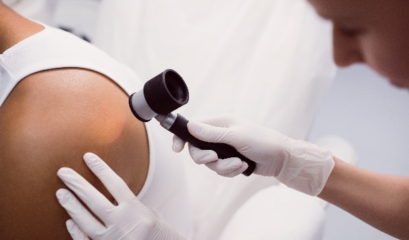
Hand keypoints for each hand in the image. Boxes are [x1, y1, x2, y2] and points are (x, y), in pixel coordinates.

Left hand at [56, 153, 183, 239]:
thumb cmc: (161, 236)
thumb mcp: (150, 216)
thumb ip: (130, 207)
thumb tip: (109, 195)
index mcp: (137, 212)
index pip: (115, 184)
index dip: (101, 169)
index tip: (88, 157)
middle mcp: (123, 224)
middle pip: (95, 200)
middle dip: (77, 184)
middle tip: (63, 172)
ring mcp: (112, 239)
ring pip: (86, 221)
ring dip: (72, 206)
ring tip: (61, 193)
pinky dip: (76, 232)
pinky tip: (69, 221)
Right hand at [173, 114, 334, 195]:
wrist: (282, 159)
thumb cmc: (263, 142)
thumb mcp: (236, 137)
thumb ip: (212, 133)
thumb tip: (190, 126)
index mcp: (220, 123)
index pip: (193, 127)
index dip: (181, 137)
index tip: (177, 149)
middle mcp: (219, 135)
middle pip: (197, 149)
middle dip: (206, 158)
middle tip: (215, 158)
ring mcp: (224, 149)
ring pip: (209, 163)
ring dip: (224, 167)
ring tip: (240, 164)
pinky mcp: (230, 161)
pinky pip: (220, 170)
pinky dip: (230, 171)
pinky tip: (243, 167)